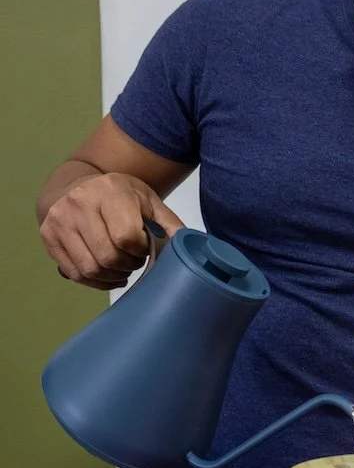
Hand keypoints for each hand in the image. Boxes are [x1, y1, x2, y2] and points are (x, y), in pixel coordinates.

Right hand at [40, 172, 183, 288]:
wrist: (75, 186)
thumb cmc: (119, 196)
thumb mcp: (148, 201)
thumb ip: (169, 224)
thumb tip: (191, 249)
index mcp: (110, 190)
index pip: (126, 237)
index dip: (140, 251)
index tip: (144, 247)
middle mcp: (80, 202)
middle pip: (108, 256)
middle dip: (127, 265)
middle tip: (133, 260)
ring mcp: (60, 220)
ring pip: (90, 268)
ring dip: (111, 276)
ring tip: (121, 267)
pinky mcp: (48, 237)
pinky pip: (75, 273)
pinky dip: (95, 281)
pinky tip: (106, 273)